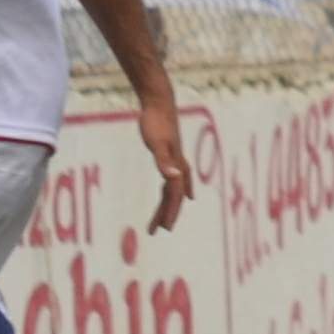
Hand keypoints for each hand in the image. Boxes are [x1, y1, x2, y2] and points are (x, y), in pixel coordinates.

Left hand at [131, 95, 196, 235]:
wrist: (159, 102)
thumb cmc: (155, 122)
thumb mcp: (156, 142)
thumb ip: (163, 160)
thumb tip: (170, 176)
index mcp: (176, 165)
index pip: (174, 194)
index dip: (170, 212)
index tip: (165, 228)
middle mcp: (178, 166)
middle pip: (174, 195)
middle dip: (168, 213)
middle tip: (158, 231)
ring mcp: (174, 161)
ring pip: (172, 190)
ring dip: (166, 205)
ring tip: (157, 223)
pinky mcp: (168, 155)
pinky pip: (170, 180)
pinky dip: (169, 191)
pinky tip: (166, 195)